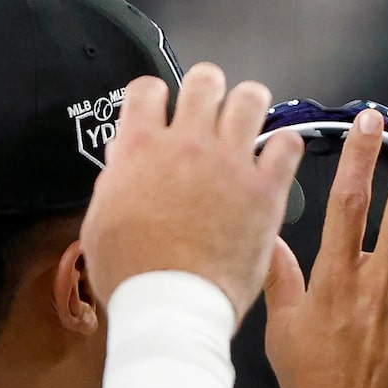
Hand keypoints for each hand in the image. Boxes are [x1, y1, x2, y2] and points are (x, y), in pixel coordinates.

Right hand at [80, 64, 300, 315]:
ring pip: (250, 99)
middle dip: (208, 89)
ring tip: (249, 118)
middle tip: (211, 106)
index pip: (147, 89)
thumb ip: (115, 181)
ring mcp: (229, 164)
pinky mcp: (264, 191)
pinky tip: (277, 156)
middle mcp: (186, 145)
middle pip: (204, 81)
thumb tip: (123, 158)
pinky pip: (286, 145)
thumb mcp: (101, 222)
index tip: (163, 107)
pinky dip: (284, 145)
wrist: (171, 306)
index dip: (156, 96)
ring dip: (249, 104)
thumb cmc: (134, 276)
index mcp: (140, 148)